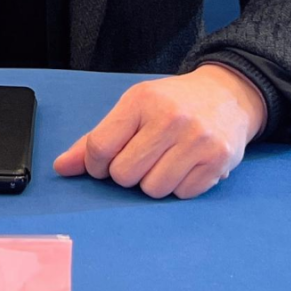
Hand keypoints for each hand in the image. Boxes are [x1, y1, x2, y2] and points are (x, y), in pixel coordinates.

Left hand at [53, 64, 265, 199]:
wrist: (229, 94)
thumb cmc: (172, 104)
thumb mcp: (133, 108)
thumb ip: (96, 139)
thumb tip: (61, 167)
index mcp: (141, 100)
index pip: (100, 147)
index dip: (95, 165)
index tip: (104, 163)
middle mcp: (170, 118)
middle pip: (124, 174)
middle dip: (126, 174)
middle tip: (140, 158)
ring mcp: (196, 140)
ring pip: (152, 190)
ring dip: (153, 182)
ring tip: (164, 161)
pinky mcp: (218, 160)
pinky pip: (181, 195)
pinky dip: (179, 187)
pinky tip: (186, 166)